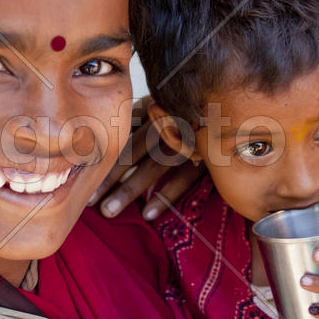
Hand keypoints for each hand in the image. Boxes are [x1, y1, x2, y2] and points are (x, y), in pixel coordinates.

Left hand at [88, 97, 204, 219]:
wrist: (238, 104)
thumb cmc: (192, 110)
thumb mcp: (166, 107)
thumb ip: (142, 120)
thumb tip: (105, 139)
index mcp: (154, 108)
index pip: (122, 134)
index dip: (102, 157)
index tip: (80, 178)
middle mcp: (167, 121)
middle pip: (131, 151)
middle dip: (108, 177)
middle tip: (86, 202)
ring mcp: (187, 138)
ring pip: (152, 166)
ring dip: (129, 190)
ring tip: (109, 211)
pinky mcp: (206, 156)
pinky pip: (183, 178)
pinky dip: (165, 195)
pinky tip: (147, 214)